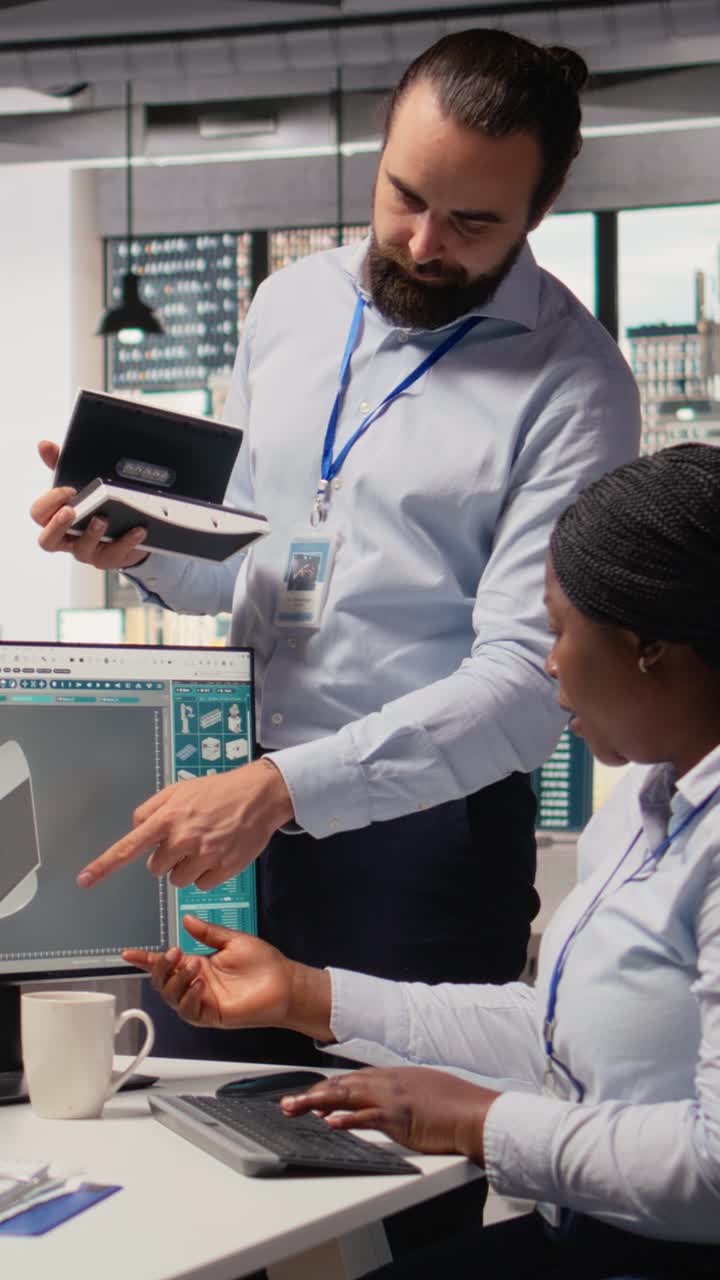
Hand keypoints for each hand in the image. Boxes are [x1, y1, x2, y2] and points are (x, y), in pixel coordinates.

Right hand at [31, 440, 148, 569]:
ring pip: (83, 549)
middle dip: (58, 525)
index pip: (39, 514)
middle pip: (48, 540)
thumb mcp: (79, 481)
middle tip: (71, 511)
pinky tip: (138, 528)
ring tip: (104, 517)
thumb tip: (45, 445)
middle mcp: (67, 538)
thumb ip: (62, 464)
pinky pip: (115, 554)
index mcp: (56, 519)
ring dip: (93, 533)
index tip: (68, 490)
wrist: (123, 526)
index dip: (50, 503)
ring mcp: (87, 551)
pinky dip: (127, 541)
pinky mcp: (109, 559)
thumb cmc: (94, 504)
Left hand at [76, 758, 293, 889]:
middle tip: (188, 838)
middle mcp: (183, 838)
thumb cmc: (218, 791)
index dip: (104, 865)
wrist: (259, 795)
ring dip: (187, 867)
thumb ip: (152, 809)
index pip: (129, 846)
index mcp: (167, 818)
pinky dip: (207, 873)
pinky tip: (219, 853)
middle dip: (167, 857)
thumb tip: (136, 828)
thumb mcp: (180, 789)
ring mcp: (204, 855)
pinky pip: (201, 885)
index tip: (85, 880)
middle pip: (156, 868)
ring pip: (178, 880)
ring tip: (205, 844)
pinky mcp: (224, 869)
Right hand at [123, 914, 332, 1037]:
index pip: (166, 963)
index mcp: (199, 964)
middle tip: (174, 953)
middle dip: (161, 966)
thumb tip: (186, 919)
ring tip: (193, 966)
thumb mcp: (233, 940)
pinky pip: (189, 1011)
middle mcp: (197, 983)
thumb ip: (208, 932)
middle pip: (163, 980)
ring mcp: (203, 1000)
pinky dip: (189, 997)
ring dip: (177, 980)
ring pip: (172, 996)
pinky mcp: (211, 1015)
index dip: (146, 959)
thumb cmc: (265, 964)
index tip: (129, 953)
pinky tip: (200, 985)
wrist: (286, 983)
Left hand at [281, 1067, 499, 1163]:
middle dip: (311, 1094)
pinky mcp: (400, 1118)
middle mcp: (388, 1082)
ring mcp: (393, 1098)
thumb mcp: (422, 1089)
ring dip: (316, 1102)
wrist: (476, 1113)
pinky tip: (330, 1121)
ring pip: (346, 1096)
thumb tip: (382, 1102)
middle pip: (341, 1085)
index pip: (351, 1080)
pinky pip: (368, 1118)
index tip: (307, 1096)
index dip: (326, 1089)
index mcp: (393, 1076)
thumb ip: (399, 1092)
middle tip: (287, 1103)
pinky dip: (348, 1119)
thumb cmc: (454, 1104)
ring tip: (294, 1109)